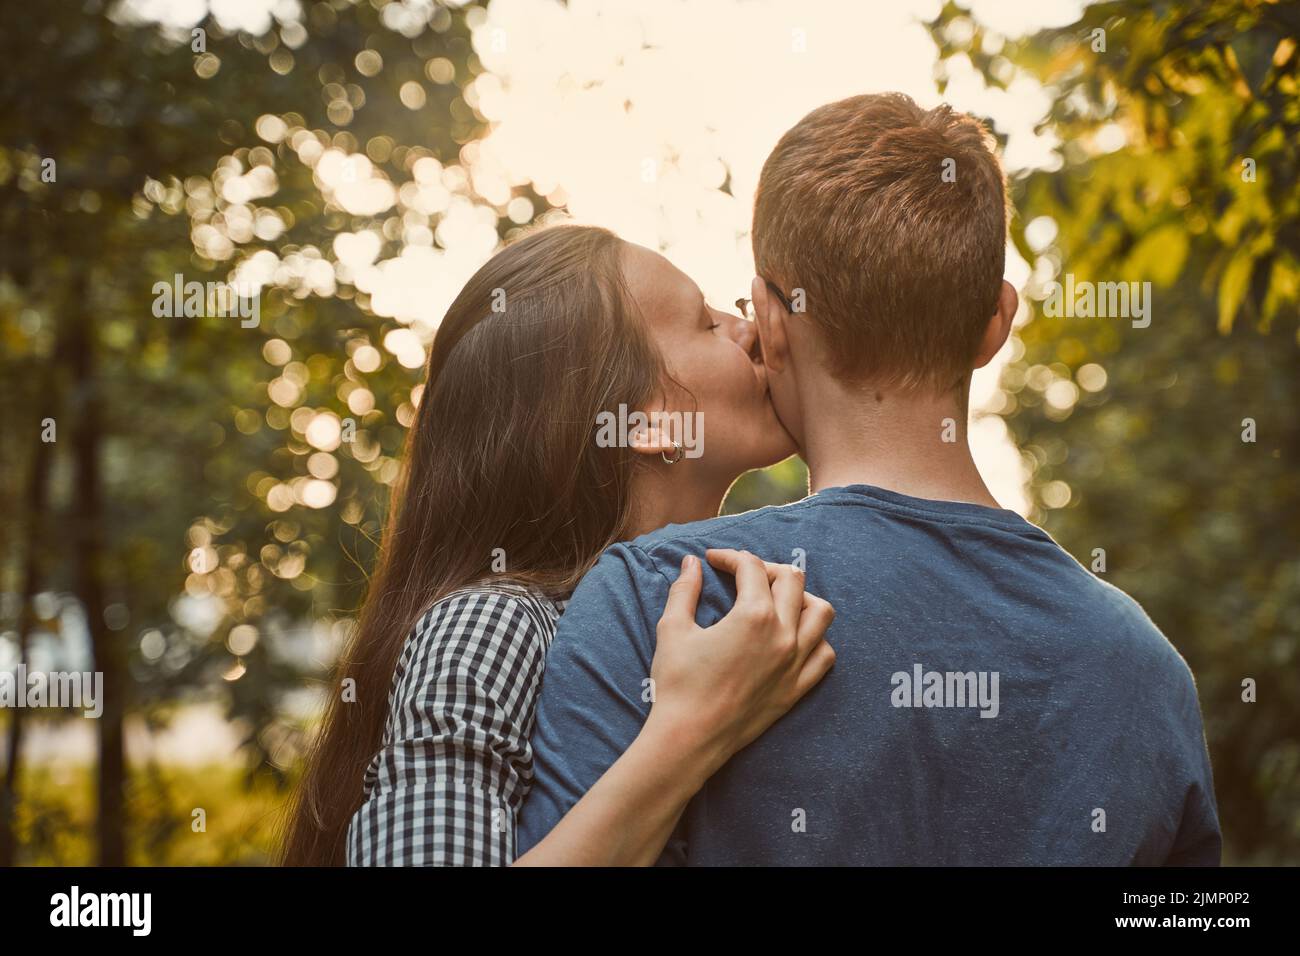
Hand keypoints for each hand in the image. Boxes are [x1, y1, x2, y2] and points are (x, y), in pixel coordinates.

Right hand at [645, 549, 835, 775]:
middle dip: (766, 568)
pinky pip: (825, 655)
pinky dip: (816, 639)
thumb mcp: (673, 629)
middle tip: (743, 575)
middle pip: (792, 580)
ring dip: (801, 598)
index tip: (712, 561)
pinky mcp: (797, 689)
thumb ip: (684, 590)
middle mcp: (783, 635)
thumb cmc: (678, 684)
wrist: (688, 738)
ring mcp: (795, 663)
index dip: (730, 557)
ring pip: (820, 613)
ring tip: (777, 601)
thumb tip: (691, 563)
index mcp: (753, 615)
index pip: (751, 567)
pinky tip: (793, 638)